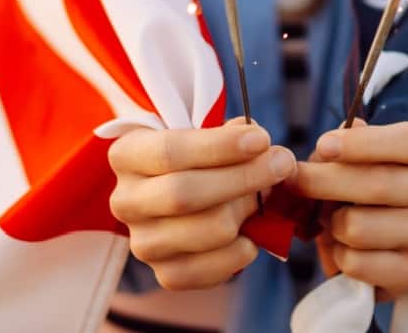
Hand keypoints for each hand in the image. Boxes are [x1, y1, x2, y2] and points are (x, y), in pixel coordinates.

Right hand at [107, 117, 295, 290]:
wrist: (182, 197)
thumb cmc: (197, 158)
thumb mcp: (205, 134)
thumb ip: (231, 133)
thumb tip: (257, 140)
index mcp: (127, 155)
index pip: (170, 152)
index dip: (219, 147)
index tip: (261, 140)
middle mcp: (125, 201)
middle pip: (185, 194)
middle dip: (243, 178)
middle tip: (281, 164)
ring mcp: (143, 242)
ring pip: (208, 230)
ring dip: (248, 211)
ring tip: (263, 198)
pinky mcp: (164, 274)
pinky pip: (213, 269)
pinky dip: (242, 251)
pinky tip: (251, 233)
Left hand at [292, 119, 407, 299]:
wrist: (390, 239)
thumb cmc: (365, 186)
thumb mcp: (356, 158)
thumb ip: (340, 148)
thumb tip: (326, 149)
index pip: (405, 143)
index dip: (362, 144)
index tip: (323, 146)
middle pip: (376, 184)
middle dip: (322, 182)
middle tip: (294, 183)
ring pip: (358, 227)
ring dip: (331, 225)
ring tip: (330, 221)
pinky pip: (357, 263)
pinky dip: (338, 256)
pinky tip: (344, 248)